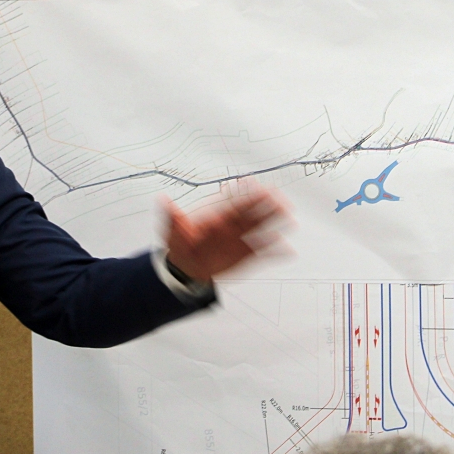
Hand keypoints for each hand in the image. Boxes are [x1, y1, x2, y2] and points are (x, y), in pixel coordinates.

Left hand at [162, 185, 289, 281]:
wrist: (185, 266)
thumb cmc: (180, 243)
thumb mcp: (172, 228)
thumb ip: (171, 215)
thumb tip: (163, 199)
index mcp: (219, 215)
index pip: (237, 203)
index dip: (249, 196)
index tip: (262, 188)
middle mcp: (233, 225)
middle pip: (254, 213)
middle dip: (268, 207)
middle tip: (283, 201)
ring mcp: (241, 239)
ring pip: (261, 229)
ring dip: (275, 224)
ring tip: (290, 220)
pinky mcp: (246, 255)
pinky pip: (263, 252)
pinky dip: (276, 251)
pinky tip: (288, 251)